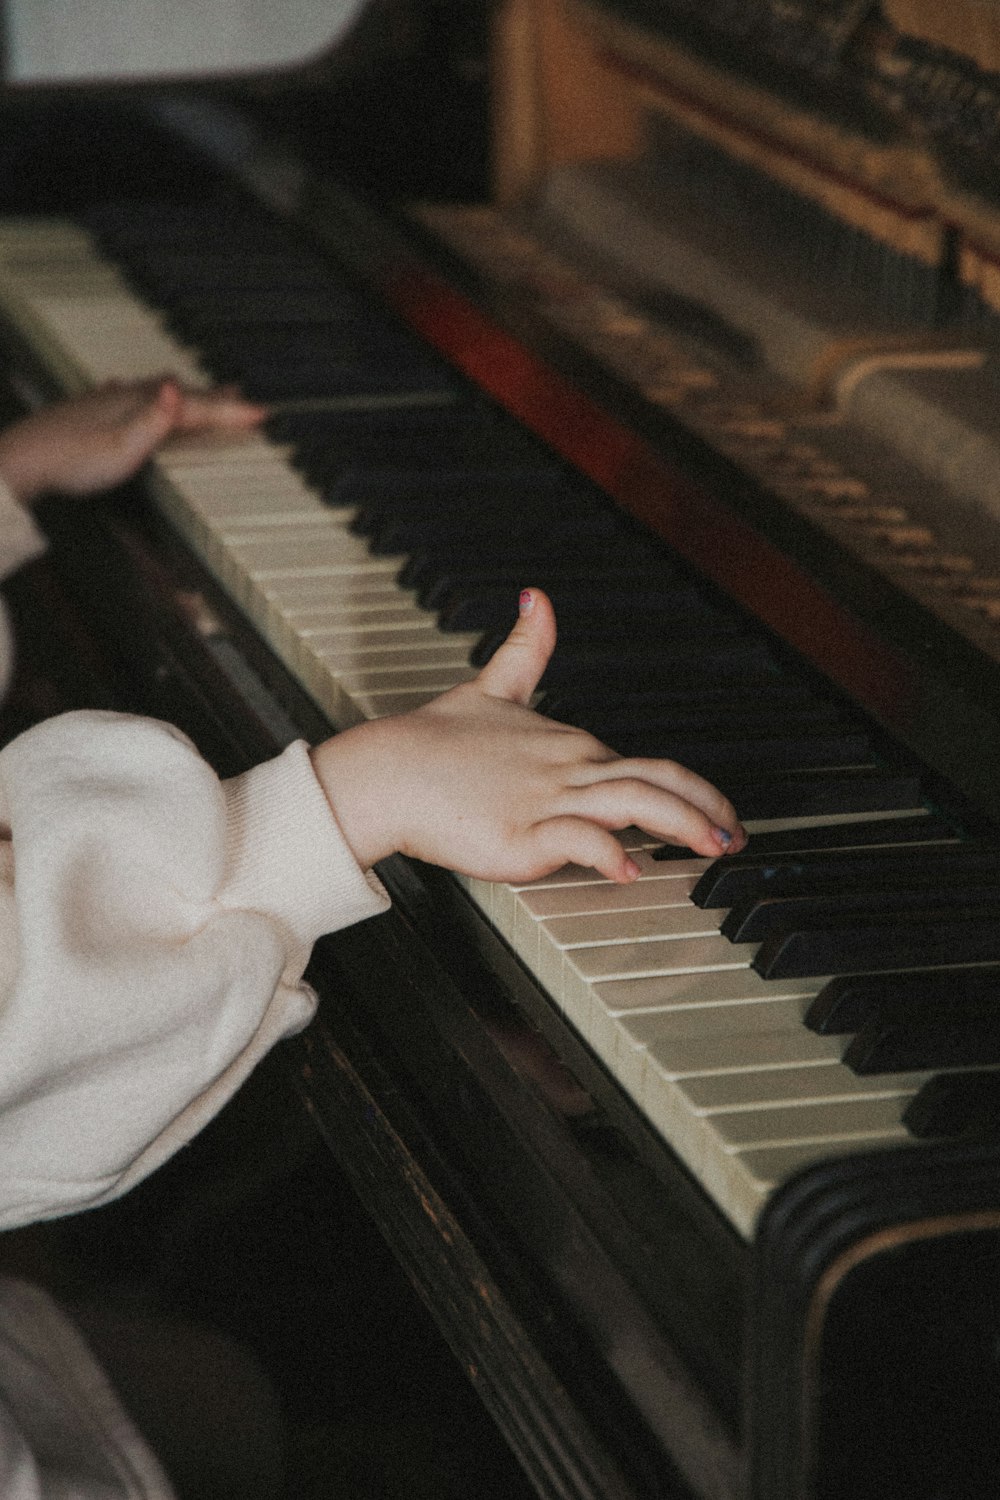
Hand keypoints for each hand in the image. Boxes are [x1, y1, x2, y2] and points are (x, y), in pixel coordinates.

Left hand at [0, 377, 265, 504]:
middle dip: (217, 398)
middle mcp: (129, 397)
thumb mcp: (122, 448)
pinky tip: (144, 393)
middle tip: (245, 398)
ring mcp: (111, 403)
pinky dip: (153, 396)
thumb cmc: (72, 461)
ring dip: (188, 394)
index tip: (262, 413)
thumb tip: (180, 389)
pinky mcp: (94, 412)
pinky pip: (136, 396)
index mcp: (142, 405)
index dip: (230, 411)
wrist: (24, 461)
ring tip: (206, 392)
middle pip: (183, 394)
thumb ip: (155, 421)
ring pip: (160, 392)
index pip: (197, 406)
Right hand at [310, 589, 746, 883]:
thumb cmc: (435, 742)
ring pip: (630, 803)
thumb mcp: (490, 687)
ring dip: (679, 825)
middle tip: (736, 838)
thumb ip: (524, 647)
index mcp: (570, 744)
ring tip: (710, 850)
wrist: (385, 772)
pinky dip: (607, 853)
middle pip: (654, 781)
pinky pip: (576, 839)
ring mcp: (546, 801)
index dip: (694, 793)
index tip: (720, 818)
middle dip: (705, 810)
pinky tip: (627, 870)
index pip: (650, 766)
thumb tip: (536, 595)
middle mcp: (568, 768)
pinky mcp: (521, 834)